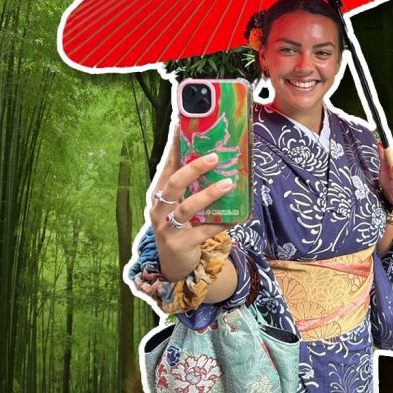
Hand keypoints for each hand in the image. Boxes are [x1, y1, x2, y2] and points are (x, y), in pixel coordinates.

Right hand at [149, 132, 235, 281]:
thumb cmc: (179, 228)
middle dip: (193, 169)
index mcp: (158, 194)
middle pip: (174, 183)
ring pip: (187, 207)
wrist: (173, 266)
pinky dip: (219, 222)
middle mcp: (158, 208)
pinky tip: (234, 217)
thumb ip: (189, 188)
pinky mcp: (180, 244)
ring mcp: (167, 227)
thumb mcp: (178, 206)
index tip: (181, 126)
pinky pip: (203, 231)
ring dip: (209, 194)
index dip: (173, 147)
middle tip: (214, 157)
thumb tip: (213, 159)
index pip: (166, 166)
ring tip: (229, 183)